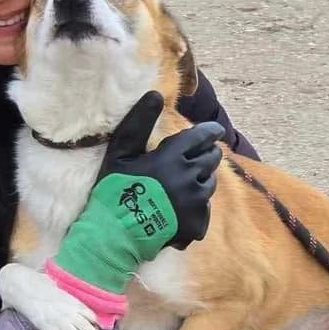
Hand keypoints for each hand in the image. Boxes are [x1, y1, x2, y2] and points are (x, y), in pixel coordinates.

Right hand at [99, 92, 223, 250]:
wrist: (113, 236)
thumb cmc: (114, 190)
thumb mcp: (121, 152)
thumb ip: (139, 122)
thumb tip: (156, 94)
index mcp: (172, 157)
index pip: (202, 137)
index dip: (210, 132)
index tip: (215, 131)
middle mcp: (189, 178)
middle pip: (211, 159)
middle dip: (206, 155)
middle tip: (194, 159)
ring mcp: (195, 204)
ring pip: (209, 184)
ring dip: (200, 180)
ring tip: (182, 185)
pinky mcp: (197, 225)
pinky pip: (204, 210)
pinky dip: (196, 207)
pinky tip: (178, 209)